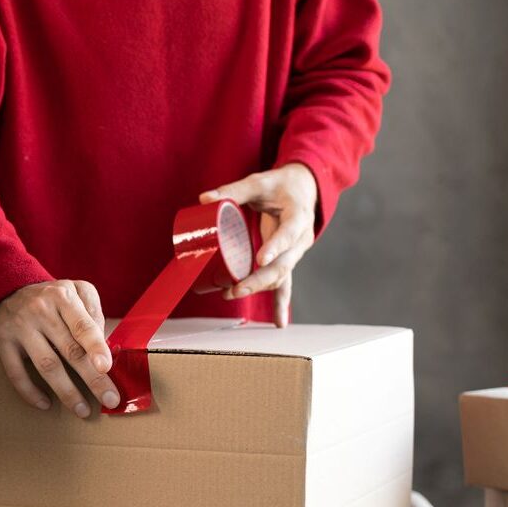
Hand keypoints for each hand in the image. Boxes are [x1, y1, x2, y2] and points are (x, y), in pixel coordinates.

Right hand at [0, 280, 119, 416]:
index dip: (96, 348)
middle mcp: (40, 311)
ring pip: (46, 365)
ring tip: (82, 410)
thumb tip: (104, 347)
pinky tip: (46, 404)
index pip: (82, 326)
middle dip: (92, 378)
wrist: (5, 292)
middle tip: (109, 400)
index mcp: (62, 296)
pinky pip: (16, 373)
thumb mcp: (75, 290)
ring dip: (66, 391)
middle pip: (69, 350)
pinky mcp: (2, 342)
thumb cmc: (49, 298)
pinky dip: (31, 392)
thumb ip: (93, 312)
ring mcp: (20, 327)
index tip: (106, 368)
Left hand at [199, 163, 317, 326]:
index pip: (289, 233)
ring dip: (259, 289)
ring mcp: (295, 253)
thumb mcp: (259, 182)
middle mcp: (300, 238)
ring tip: (233, 294)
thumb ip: (233, 191)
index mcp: (298, 216)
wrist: (303, 189)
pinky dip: (281, 304)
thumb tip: (204, 199)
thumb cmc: (280, 185)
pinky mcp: (287, 260)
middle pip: (283, 264)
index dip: (275, 247)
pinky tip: (278, 323)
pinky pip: (285, 284)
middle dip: (258, 279)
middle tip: (235, 289)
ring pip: (280, 276)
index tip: (260, 260)